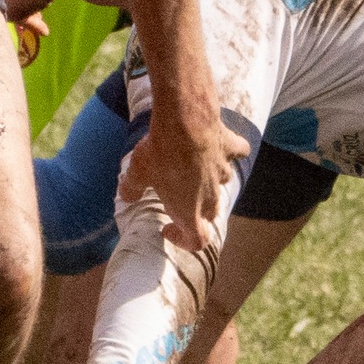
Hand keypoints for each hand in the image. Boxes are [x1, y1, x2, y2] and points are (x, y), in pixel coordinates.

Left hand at [123, 103, 246, 254]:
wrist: (185, 121)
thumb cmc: (160, 152)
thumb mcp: (137, 173)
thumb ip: (131, 189)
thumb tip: (126, 196)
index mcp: (188, 210)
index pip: (197, 241)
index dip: (183, 240)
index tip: (168, 227)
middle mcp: (210, 195)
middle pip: (211, 213)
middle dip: (197, 210)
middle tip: (178, 197)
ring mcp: (223, 172)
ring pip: (223, 183)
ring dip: (212, 179)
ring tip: (195, 166)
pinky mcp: (230, 148)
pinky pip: (237, 152)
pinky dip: (231, 150)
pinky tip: (220, 143)